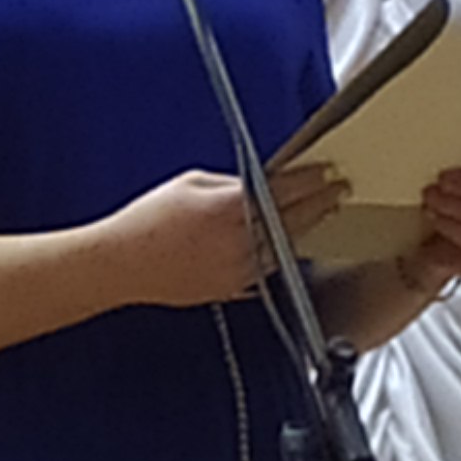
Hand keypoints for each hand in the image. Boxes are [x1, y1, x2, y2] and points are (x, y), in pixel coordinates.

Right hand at [111, 162, 346, 308]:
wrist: (122, 264)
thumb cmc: (147, 221)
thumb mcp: (189, 183)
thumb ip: (230, 182)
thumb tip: (257, 184)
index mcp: (231, 207)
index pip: (287, 189)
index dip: (313, 179)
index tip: (329, 172)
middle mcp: (241, 239)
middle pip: (295, 219)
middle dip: (321, 202)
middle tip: (338, 190)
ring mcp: (239, 268)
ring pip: (286, 247)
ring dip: (306, 229)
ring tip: (320, 215)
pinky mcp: (231, 288)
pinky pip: (267, 270)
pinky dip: (280, 255)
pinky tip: (286, 245)